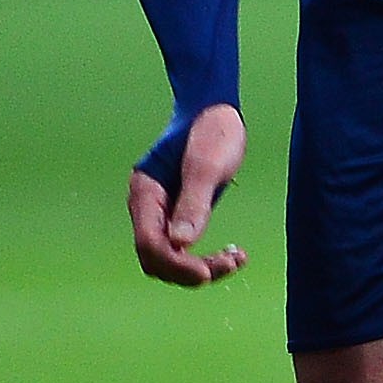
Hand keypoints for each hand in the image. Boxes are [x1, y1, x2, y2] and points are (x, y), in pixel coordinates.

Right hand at [128, 103, 247, 286]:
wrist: (215, 109)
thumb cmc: (212, 130)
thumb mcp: (207, 166)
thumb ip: (193, 203)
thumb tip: (181, 243)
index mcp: (146, 192)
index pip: (150, 243)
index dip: (175, 264)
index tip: (207, 273)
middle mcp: (147, 205)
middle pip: (156, 257)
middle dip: (188, 270)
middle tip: (229, 264)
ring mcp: (161, 211)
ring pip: (170, 257)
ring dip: (199, 266)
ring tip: (236, 260)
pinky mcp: (178, 213)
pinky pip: (183, 247)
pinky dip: (204, 256)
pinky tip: (233, 253)